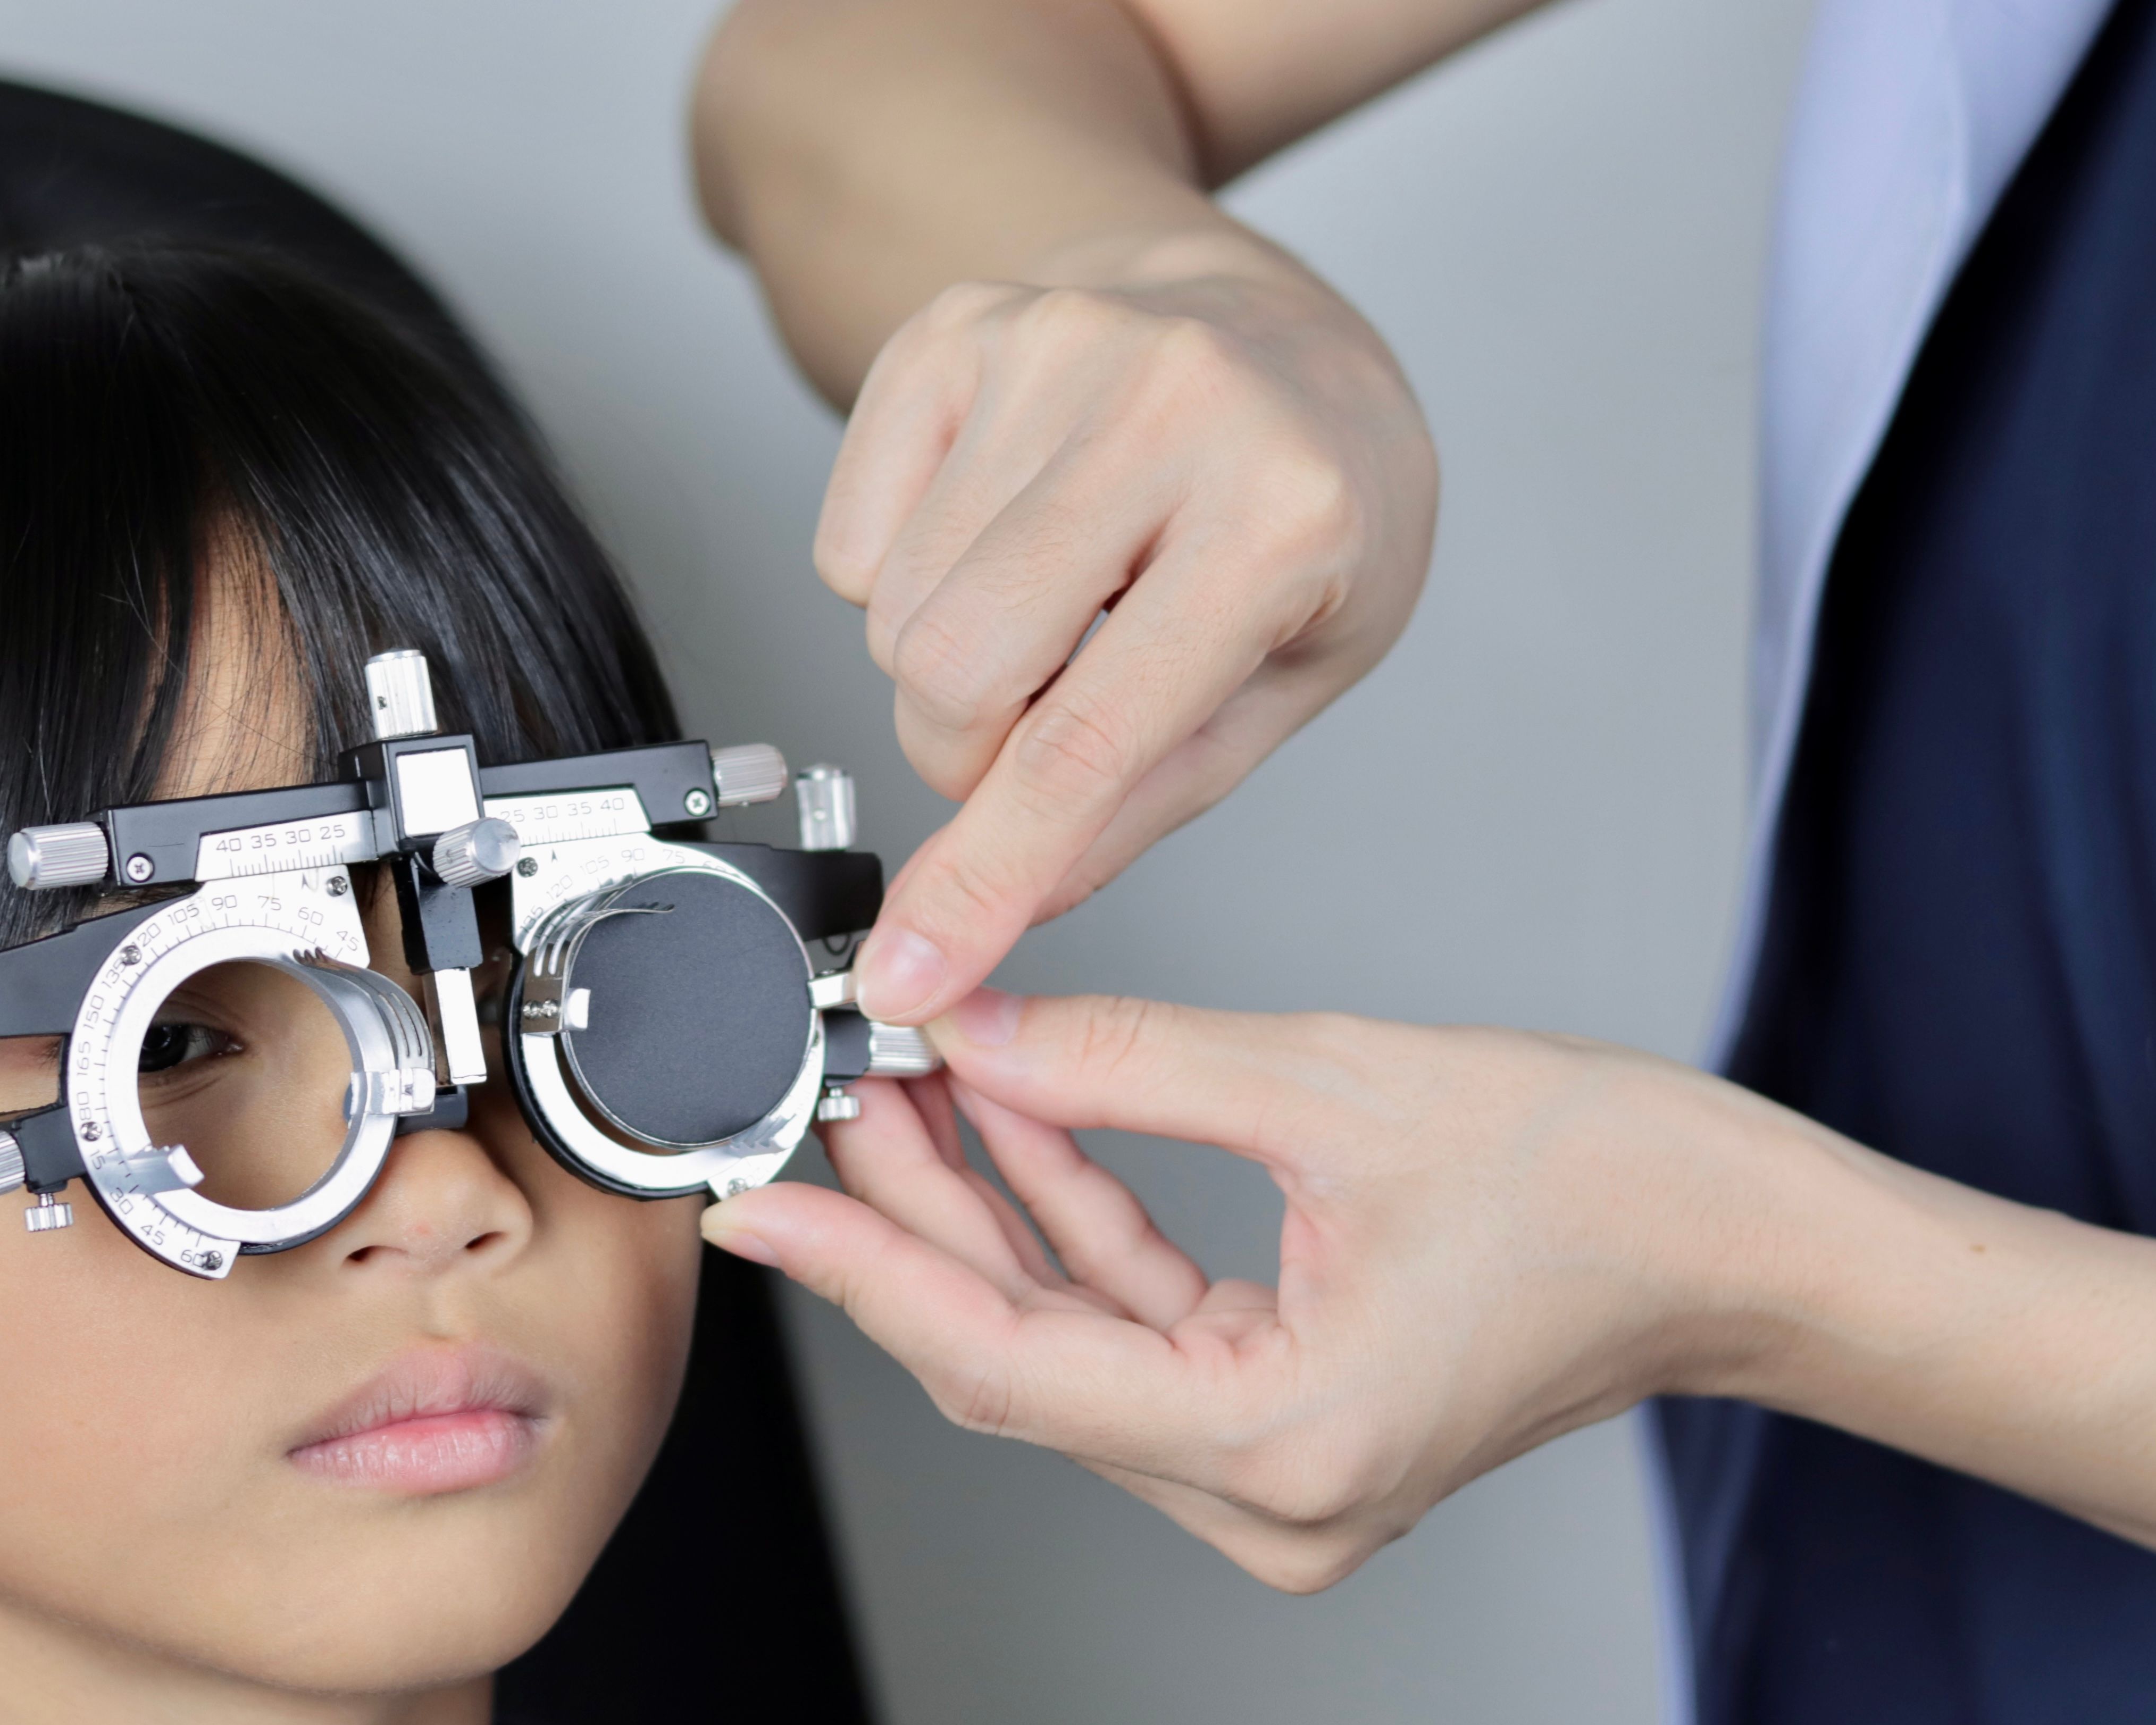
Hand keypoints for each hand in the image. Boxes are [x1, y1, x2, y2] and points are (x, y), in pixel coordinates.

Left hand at [699, 991, 1788, 1589]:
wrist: (1744, 1244)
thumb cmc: (1609, 1184)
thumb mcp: (1334, 1083)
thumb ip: (1122, 1064)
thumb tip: (967, 1030)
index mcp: (1283, 1446)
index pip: (1003, 1359)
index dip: (862, 1272)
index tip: (755, 1209)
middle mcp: (1269, 1497)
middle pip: (1017, 1355)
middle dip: (914, 1219)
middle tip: (827, 1097)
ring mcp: (1276, 1476)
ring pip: (1065, 1339)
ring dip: (986, 1211)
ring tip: (907, 1079)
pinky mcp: (1284, 1426)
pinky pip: (1135, 1328)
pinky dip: (1070, 1226)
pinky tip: (1011, 1118)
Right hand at [830, 259, 1436, 1023]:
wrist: (1269, 321)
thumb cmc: (1307, 499)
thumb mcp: (1297, 670)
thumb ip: (1150, 797)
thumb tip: (1000, 906)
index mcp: (1280, 508)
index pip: (1085, 740)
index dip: (984, 877)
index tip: (911, 972)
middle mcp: (1163, 401)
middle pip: (949, 669)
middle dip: (966, 752)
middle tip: (1042, 728)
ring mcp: (1045, 344)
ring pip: (890, 612)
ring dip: (946, 663)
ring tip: (1048, 612)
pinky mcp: (951, 331)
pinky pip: (848, 540)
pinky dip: (900, 577)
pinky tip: (996, 541)